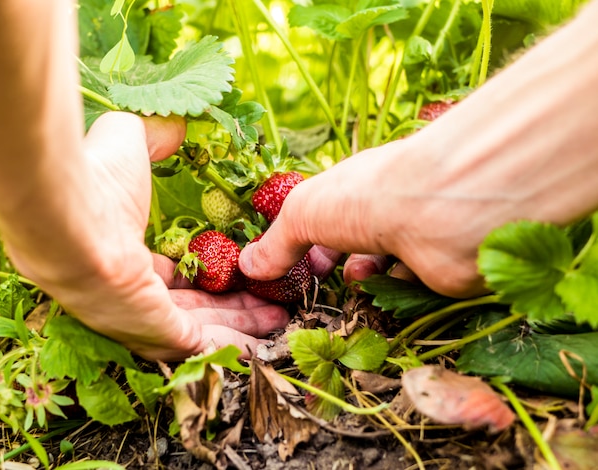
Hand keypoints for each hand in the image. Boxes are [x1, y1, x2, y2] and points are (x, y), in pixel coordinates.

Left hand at [9, 112, 289, 360]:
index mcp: (127, 263)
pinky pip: (204, 345)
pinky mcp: (157, 334)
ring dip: (244, 325)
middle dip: (238, 307)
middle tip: (274, 300)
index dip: (212, 278)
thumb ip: (155, 137)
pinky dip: (234, 345)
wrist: (71, 215)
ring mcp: (143, 321)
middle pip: (197, 310)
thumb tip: (176, 121)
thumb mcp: (129, 144)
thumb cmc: (95, 183)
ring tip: (280, 316)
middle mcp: (133, 300)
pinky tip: (263, 341)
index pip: (176, 281)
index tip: (245, 269)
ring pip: (205, 330)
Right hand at [238, 141, 489, 298]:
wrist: (439, 211)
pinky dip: (393, 294)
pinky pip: (412, 285)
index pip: (330, 214)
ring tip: (353, 285)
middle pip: (357, 240)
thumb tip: (247, 265)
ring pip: (385, 265)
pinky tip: (381, 297)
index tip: (293, 268)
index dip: (310, 241)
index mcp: (356, 187)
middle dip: (337, 264)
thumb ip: (276, 242)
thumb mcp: (302, 214)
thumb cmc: (364, 198)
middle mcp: (388, 207)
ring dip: (365, 280)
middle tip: (318, 287)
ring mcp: (416, 236)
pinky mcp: (440, 268)